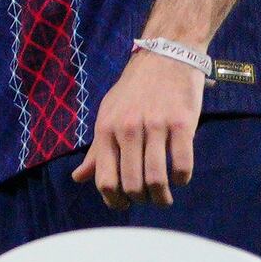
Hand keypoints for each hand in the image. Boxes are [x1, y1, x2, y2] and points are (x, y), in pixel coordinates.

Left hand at [77, 37, 208, 204]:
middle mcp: (127, 129)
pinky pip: (182, 164)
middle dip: (141, 200)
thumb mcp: (107, 115)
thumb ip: (97, 150)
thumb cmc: (134, 91)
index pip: (104, 179)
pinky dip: (182, 179)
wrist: (165, 57)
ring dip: (162, 197)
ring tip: (165, 197)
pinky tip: (181, 177)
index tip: (124, 204)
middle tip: (149, 200)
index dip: (114, 200)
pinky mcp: (182, 124)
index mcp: (105, 129)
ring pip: (157, 179)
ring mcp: (155, 127)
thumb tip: (78, 178)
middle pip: (132, 184)